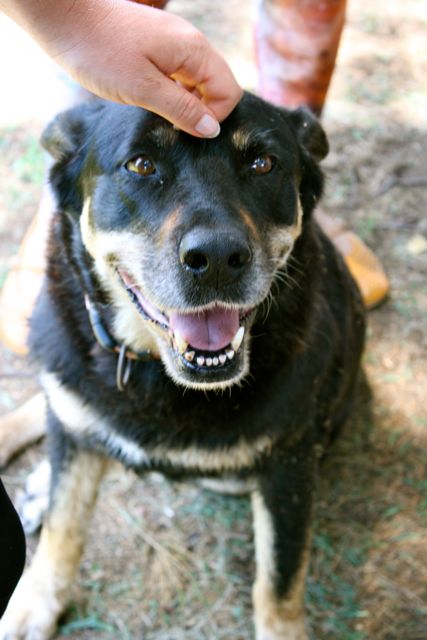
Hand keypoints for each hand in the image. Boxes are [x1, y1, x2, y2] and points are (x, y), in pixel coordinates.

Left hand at [1, 0, 242, 136]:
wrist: (64, 16)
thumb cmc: (100, 52)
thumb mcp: (143, 88)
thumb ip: (181, 109)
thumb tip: (212, 130)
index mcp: (194, 51)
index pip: (228, 92)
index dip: (212, 117)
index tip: (182, 127)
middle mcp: (190, 44)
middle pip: (216, 87)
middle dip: (201, 111)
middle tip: (168, 122)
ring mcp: (174, 44)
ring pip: (196, 83)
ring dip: (184, 103)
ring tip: (153, 109)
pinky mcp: (157, 47)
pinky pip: (178, 75)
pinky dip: (170, 92)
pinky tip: (146, 96)